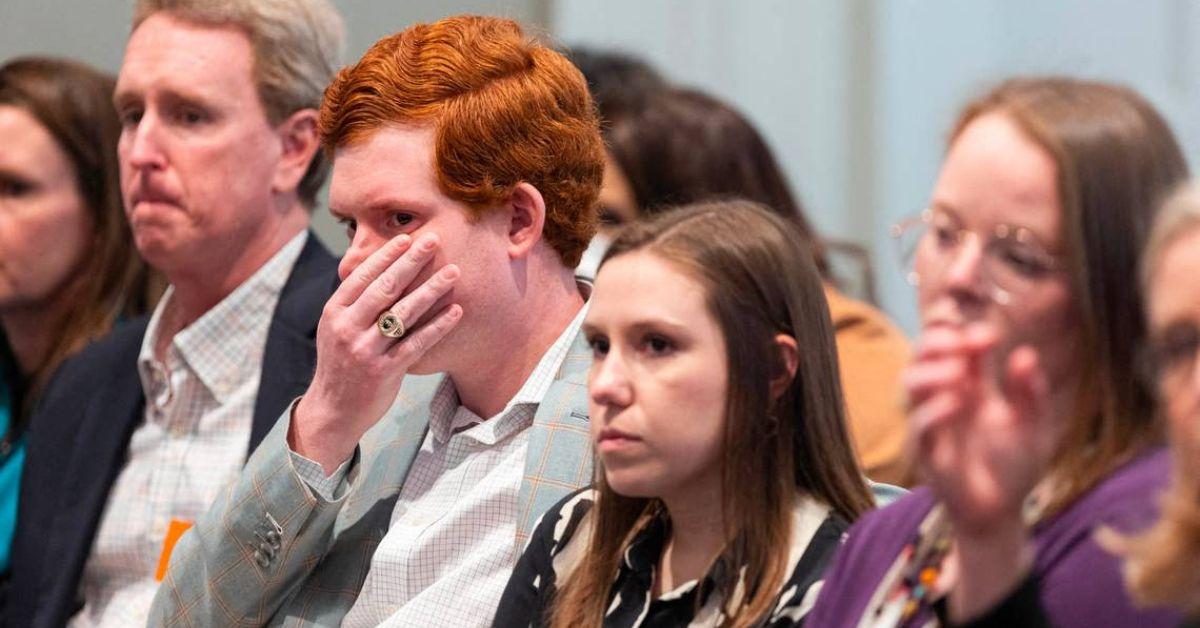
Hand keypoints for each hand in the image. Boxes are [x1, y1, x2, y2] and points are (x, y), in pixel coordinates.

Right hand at [291, 232, 462, 471]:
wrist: (333, 410)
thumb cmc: (341, 362)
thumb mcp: (336, 328)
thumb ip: (355, 301)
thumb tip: (379, 265)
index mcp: (334, 312)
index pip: (363, 276)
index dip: (386, 256)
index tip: (408, 238)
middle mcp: (347, 329)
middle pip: (384, 289)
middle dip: (411, 262)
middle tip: (434, 241)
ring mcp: (365, 351)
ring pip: (403, 314)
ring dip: (432, 290)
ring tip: (453, 272)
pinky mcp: (384, 371)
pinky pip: (416, 344)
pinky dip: (438, 326)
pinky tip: (455, 312)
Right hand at [904, 322, 1055, 534]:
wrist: (1002, 512)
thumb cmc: (1016, 467)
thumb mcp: (1034, 425)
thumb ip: (1030, 392)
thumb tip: (1025, 353)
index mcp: (971, 384)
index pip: (953, 345)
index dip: (962, 332)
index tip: (989, 337)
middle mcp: (945, 396)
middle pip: (921, 354)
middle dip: (937, 341)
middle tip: (963, 343)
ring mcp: (931, 421)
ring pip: (908, 382)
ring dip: (930, 371)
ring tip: (959, 372)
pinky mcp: (924, 450)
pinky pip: (917, 424)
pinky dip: (933, 410)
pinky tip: (957, 403)